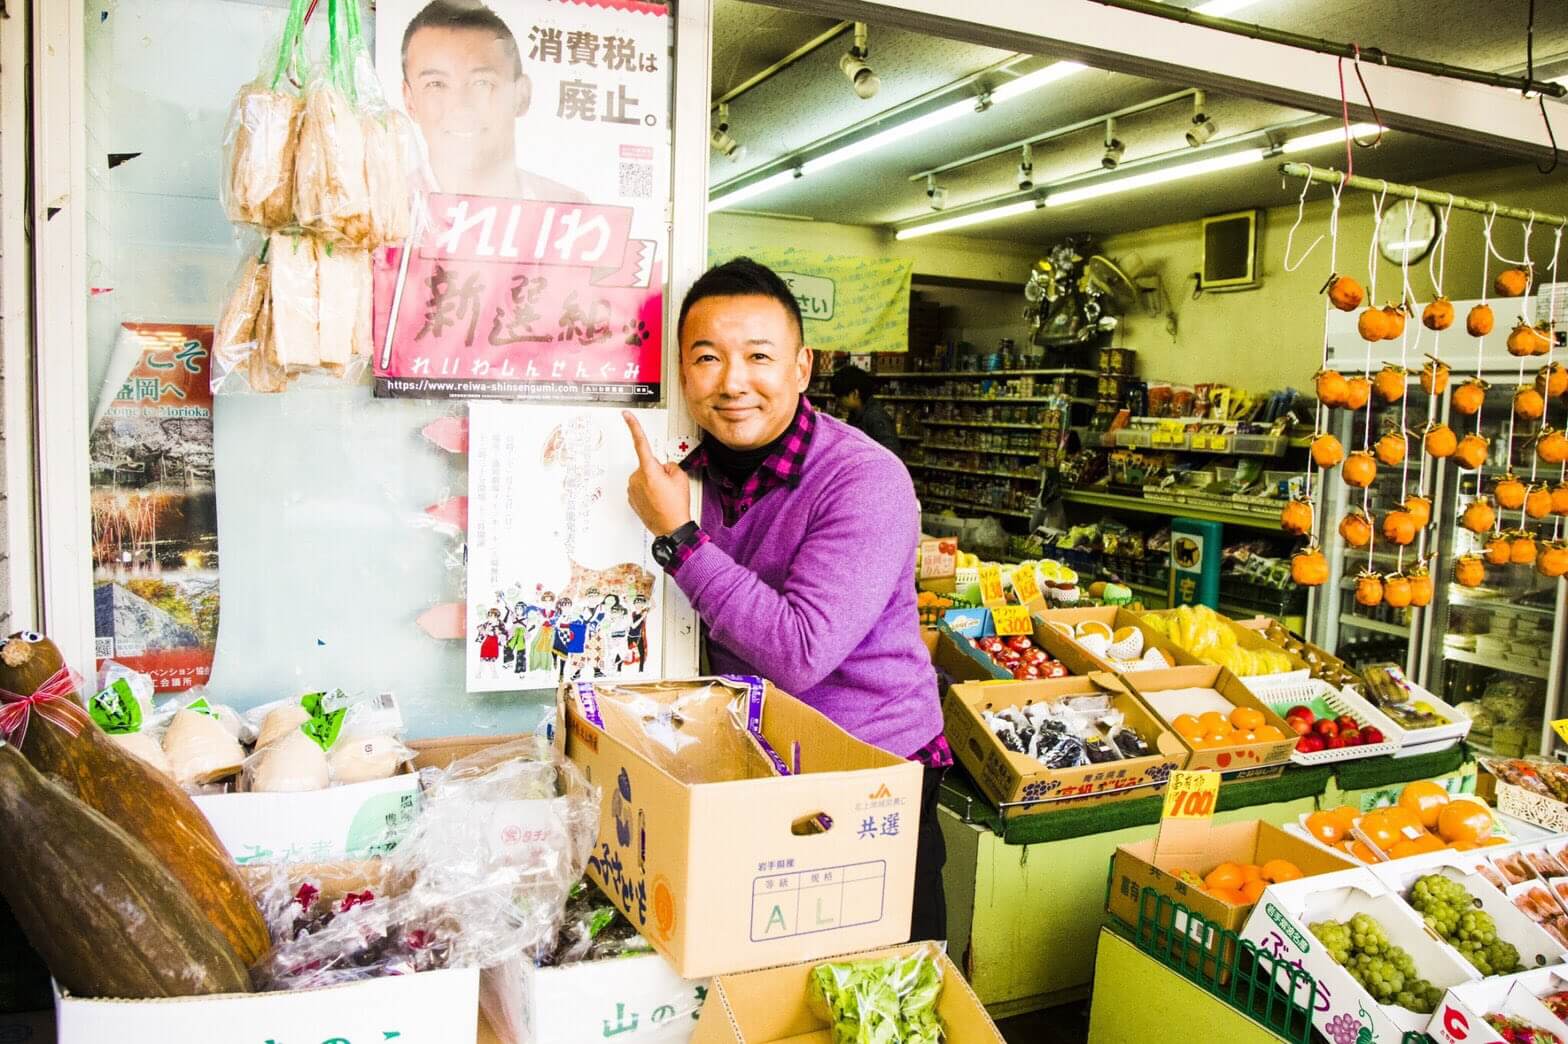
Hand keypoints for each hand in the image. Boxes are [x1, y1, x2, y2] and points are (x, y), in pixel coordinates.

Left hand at [623, 411, 691, 536]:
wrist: (671, 528)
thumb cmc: (676, 506)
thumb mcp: (680, 478)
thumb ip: (671, 465)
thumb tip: (664, 466)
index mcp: (649, 469)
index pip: (640, 442)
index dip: (634, 426)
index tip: (626, 415)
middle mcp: (637, 477)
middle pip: (648, 464)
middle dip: (658, 471)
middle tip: (668, 487)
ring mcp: (632, 489)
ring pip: (644, 477)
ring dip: (654, 483)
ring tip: (664, 495)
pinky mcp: (631, 498)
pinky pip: (641, 488)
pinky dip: (649, 492)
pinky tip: (658, 500)